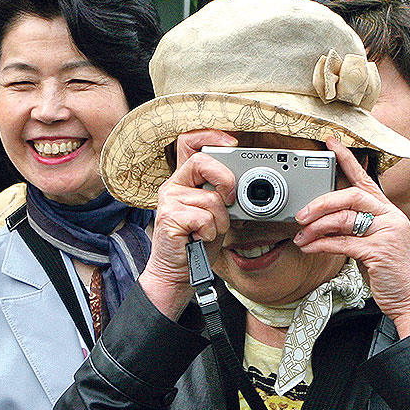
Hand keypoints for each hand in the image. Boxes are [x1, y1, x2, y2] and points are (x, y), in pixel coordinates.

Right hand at [139, 129, 237, 318]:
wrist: (178, 273)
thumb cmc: (197, 243)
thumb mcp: (215, 213)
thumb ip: (222, 195)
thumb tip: (240, 184)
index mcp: (185, 180)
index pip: (189, 142)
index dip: (210, 135)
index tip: (231, 143)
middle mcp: (174, 186)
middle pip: (202, 161)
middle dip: (226, 180)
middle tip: (229, 201)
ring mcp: (169, 201)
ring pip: (210, 198)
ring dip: (220, 220)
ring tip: (208, 232)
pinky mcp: (169, 217)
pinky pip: (204, 218)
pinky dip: (210, 232)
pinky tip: (200, 238)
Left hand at [292, 137, 409, 336]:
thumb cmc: (394, 274)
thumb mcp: (379, 244)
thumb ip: (360, 229)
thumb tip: (329, 222)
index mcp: (389, 212)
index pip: (366, 179)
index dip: (348, 160)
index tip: (331, 145)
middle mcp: (390, 218)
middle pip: (351, 195)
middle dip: (322, 202)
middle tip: (302, 214)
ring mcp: (386, 234)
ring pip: (344, 218)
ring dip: (316, 227)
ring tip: (301, 236)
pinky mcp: (378, 252)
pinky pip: (342, 242)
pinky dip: (321, 244)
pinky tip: (310, 247)